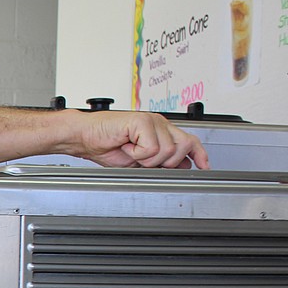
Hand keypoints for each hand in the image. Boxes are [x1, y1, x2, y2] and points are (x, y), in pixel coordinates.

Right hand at [75, 111, 209, 169]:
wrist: (83, 136)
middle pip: (183, 146)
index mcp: (160, 130)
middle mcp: (159, 123)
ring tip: (131, 151)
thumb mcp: (138, 160)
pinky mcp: (141, 121)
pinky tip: (126, 146)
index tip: (204, 166)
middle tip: (144, 160)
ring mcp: (152, 120)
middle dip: (166, 162)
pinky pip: (151, 148)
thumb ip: (160, 161)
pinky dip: (137, 153)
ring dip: (146, 159)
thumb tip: (181, 166)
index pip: (189, 141)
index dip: (199, 154)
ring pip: (167, 151)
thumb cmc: (105, 145)